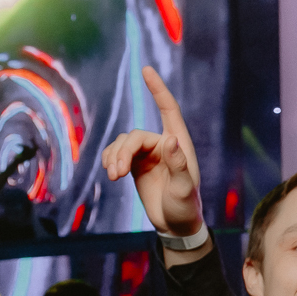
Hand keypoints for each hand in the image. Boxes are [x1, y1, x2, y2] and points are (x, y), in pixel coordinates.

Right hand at [99, 67, 204, 239]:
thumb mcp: (184, 189)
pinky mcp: (136, 166)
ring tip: (114, 177)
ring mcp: (148, 155)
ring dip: (114, 158)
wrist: (175, 225)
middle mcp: (163, 145)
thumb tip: (170, 140)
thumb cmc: (185, 208)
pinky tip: (111, 173)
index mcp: (178, 144)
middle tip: (116, 174)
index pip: (168, 109)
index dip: (157, 89)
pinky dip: (110, 160)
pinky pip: (117, 154)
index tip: (146, 70)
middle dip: (123, 152)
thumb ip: (178, 165)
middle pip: (135, 136)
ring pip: (123, 144)